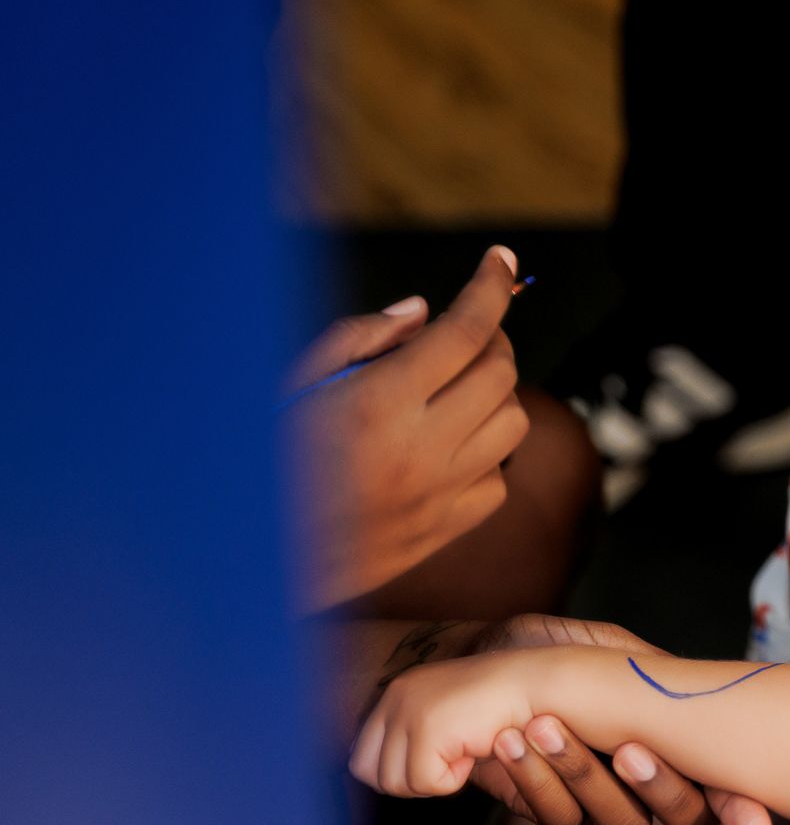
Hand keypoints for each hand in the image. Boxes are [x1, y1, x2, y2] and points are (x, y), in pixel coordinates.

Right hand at [284, 246, 529, 610]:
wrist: (242, 563)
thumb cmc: (255, 463)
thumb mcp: (288, 385)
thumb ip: (357, 339)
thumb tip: (421, 312)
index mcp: (378, 403)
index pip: (466, 329)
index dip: (493, 287)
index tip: (501, 261)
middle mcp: (419, 449)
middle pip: (501, 373)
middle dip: (492, 337)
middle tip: (464, 330)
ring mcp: (437, 495)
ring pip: (512, 426)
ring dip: (494, 395)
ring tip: (453, 389)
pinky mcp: (441, 532)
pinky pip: (495, 482)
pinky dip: (485, 455)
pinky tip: (446, 446)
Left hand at [351, 647, 539, 797]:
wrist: (536, 687)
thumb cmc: (498, 714)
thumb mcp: (444, 723)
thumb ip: (411, 741)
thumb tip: (379, 779)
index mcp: (396, 693)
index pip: (361, 759)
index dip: (397, 774)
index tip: (436, 761)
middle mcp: (395, 696)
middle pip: (368, 774)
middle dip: (409, 781)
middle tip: (449, 762)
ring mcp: (408, 710)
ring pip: (394, 783)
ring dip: (434, 779)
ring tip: (464, 751)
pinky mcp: (427, 726)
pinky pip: (426, 783)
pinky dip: (453, 779)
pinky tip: (474, 750)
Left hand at [471, 614, 774, 824]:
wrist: (486, 658)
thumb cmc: (556, 648)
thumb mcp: (614, 649)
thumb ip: (658, 675)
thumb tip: (704, 691)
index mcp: (675, 739)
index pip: (723, 787)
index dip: (742, 811)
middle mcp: (647, 782)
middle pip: (684, 820)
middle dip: (660, 787)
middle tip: (629, 750)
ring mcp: (601, 802)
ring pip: (621, 822)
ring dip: (581, 774)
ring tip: (544, 726)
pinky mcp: (550, 811)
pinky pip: (557, 817)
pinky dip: (535, 779)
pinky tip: (514, 741)